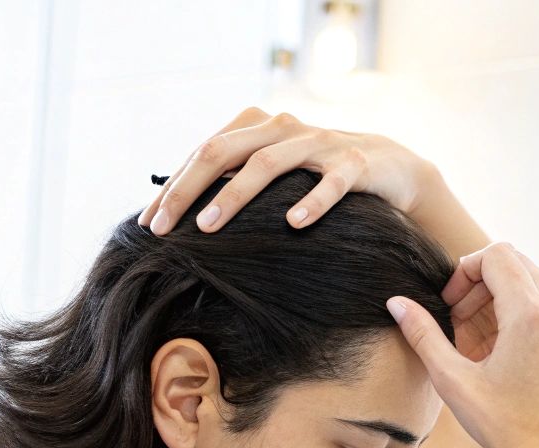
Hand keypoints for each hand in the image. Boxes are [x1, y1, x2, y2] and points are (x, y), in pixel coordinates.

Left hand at [139, 107, 436, 235]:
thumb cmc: (321, 175)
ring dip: (234, 195)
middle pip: (224, 151)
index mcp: (259, 126)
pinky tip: (293, 224)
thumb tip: (178, 207)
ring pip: (269, 164)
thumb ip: (236, 177)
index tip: (148, 223)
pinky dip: (312, 202)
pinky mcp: (355, 164)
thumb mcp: (276, 171)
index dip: (172, 186)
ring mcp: (320, 144)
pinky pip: (332, 183)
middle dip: (188, 189)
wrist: (390, 168)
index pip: (203, 151)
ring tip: (209, 227)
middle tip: (163, 228)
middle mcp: (284, 128)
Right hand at [387, 243, 538, 447]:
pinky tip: (508, 358)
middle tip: (459, 321)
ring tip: (481, 345)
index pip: (496, 254)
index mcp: (531, 312)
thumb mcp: (453, 380)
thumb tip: (396, 303)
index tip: (450, 304)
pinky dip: (528, 319)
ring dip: (504, 301)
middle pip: (517, 264)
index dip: (465, 271)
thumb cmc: (503, 427)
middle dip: (483, 284)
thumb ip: (423, 335)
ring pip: (537, 287)